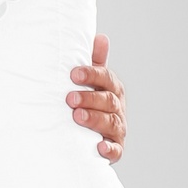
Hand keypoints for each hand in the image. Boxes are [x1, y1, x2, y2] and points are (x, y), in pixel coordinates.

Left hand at [67, 32, 125, 162]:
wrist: (90, 137)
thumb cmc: (89, 103)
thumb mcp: (92, 83)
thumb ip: (95, 62)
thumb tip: (100, 37)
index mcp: (112, 88)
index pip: (106, 78)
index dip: (91, 75)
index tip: (73, 74)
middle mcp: (118, 107)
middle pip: (107, 100)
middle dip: (89, 98)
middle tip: (69, 98)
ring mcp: (118, 129)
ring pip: (111, 123)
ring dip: (94, 119)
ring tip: (77, 117)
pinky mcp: (115, 148)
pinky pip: (116, 150)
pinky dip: (109, 149)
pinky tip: (100, 147)